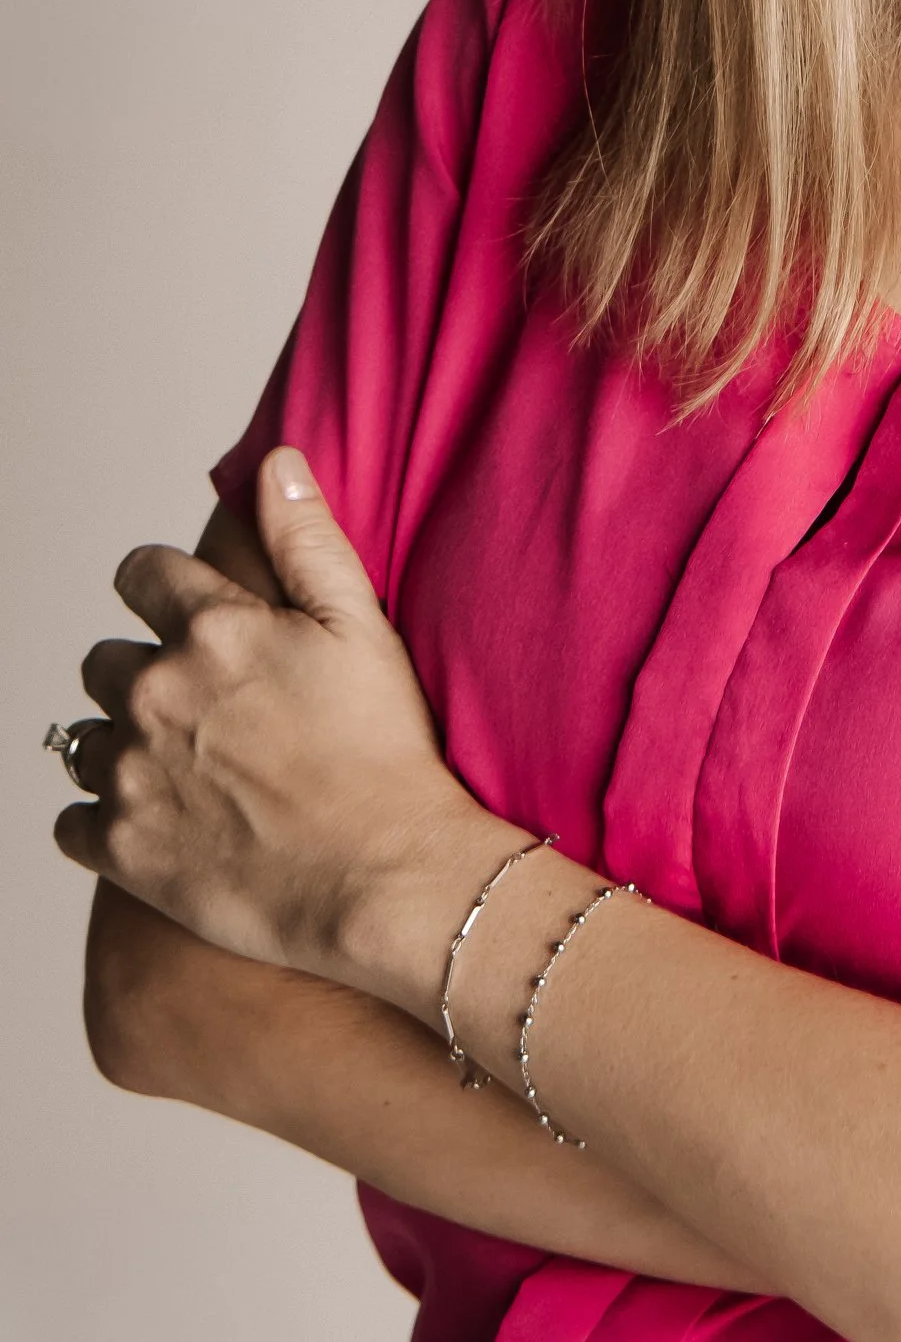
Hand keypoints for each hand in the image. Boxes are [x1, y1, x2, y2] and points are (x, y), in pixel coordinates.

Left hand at [55, 447, 494, 988]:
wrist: (387, 879)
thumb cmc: (388, 755)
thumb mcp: (362, 629)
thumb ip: (308, 541)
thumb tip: (276, 463)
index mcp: (211, 629)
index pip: (139, 575)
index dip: (160, 592)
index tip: (186, 619)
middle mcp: (154, 691)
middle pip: (103, 662)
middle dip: (141, 678)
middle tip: (203, 715)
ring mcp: (130, 772)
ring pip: (82, 741)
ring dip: (118, 748)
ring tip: (182, 774)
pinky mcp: (121, 847)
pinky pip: (71, 822)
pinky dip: (102, 822)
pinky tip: (160, 825)